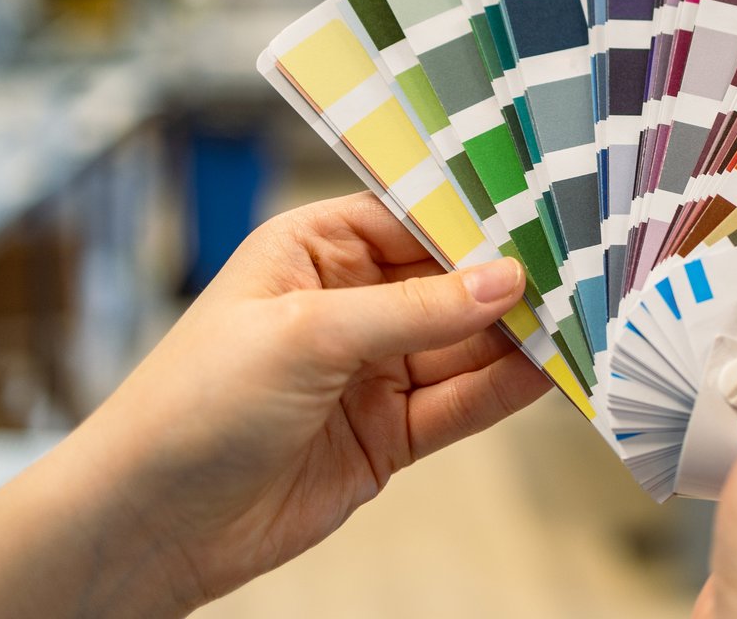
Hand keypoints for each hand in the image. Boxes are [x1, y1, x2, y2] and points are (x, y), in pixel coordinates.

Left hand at [0, 191, 550, 616]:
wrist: (147, 527)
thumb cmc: (193, 404)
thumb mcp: (304, 335)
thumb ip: (414, 310)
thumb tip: (508, 279)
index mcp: (314, 248)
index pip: (414, 215)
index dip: (478, 215)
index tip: (548, 209)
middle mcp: (350, 301)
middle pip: (451, 280)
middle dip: (513, 277)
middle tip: (586, 263)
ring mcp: (373, 370)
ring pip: (467, 343)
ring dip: (523, 334)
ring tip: (589, 314)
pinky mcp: (389, 434)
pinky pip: (462, 403)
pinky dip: (508, 389)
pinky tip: (555, 369)